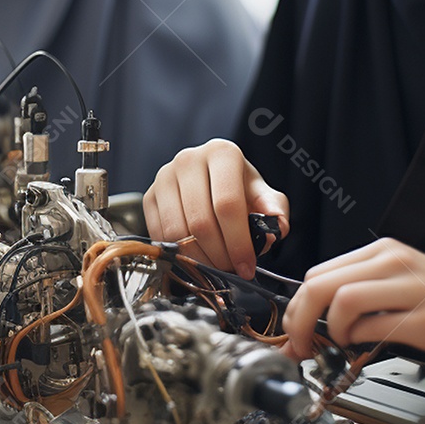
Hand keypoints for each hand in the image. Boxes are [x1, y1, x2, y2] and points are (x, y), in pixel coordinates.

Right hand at [143, 139, 288, 278]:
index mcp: (222, 153)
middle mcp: (189, 159)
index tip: (247, 266)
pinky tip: (195, 258)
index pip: (227, 204)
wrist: (207, 180)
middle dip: (219, 255)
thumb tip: (275, 228)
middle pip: (201, 221)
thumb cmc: (236, 187)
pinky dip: (179, 255)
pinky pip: (160, 235)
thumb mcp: (261, 193)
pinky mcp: (149, 196)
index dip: (239, 242)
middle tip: (231, 270)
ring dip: (199, 259)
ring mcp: (165, 177)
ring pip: (178, 232)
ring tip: (215, 265)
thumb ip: (275, 209)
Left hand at [282, 237, 424, 371]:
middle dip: (300, 319)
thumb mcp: (400, 284)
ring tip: (339, 344)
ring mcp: (413, 289)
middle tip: (300, 344)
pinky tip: (363, 349)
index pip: (319, 272)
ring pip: (343, 300)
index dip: (297, 306)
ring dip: (329, 330)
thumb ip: (360, 293)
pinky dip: (358, 342)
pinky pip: (375, 327)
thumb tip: (310, 318)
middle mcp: (395, 262)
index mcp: (384, 252)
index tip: (293, 331)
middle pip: (322, 284)